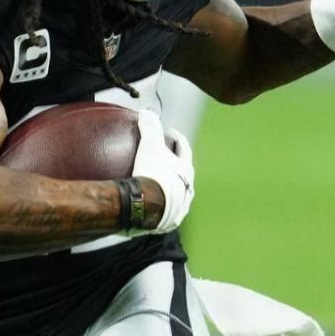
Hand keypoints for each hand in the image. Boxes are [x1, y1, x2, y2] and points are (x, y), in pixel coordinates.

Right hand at [131, 109, 193, 234]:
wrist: (149, 208)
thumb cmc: (153, 174)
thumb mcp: (150, 146)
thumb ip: (150, 128)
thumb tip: (146, 113)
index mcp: (186, 169)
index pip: (184, 149)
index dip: (178, 139)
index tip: (171, 133)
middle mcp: (187, 189)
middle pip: (184, 174)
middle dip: (176, 165)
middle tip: (164, 158)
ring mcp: (180, 207)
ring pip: (178, 194)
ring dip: (170, 188)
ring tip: (156, 184)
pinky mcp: (168, 222)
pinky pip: (165, 212)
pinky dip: (159, 206)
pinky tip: (149, 205)